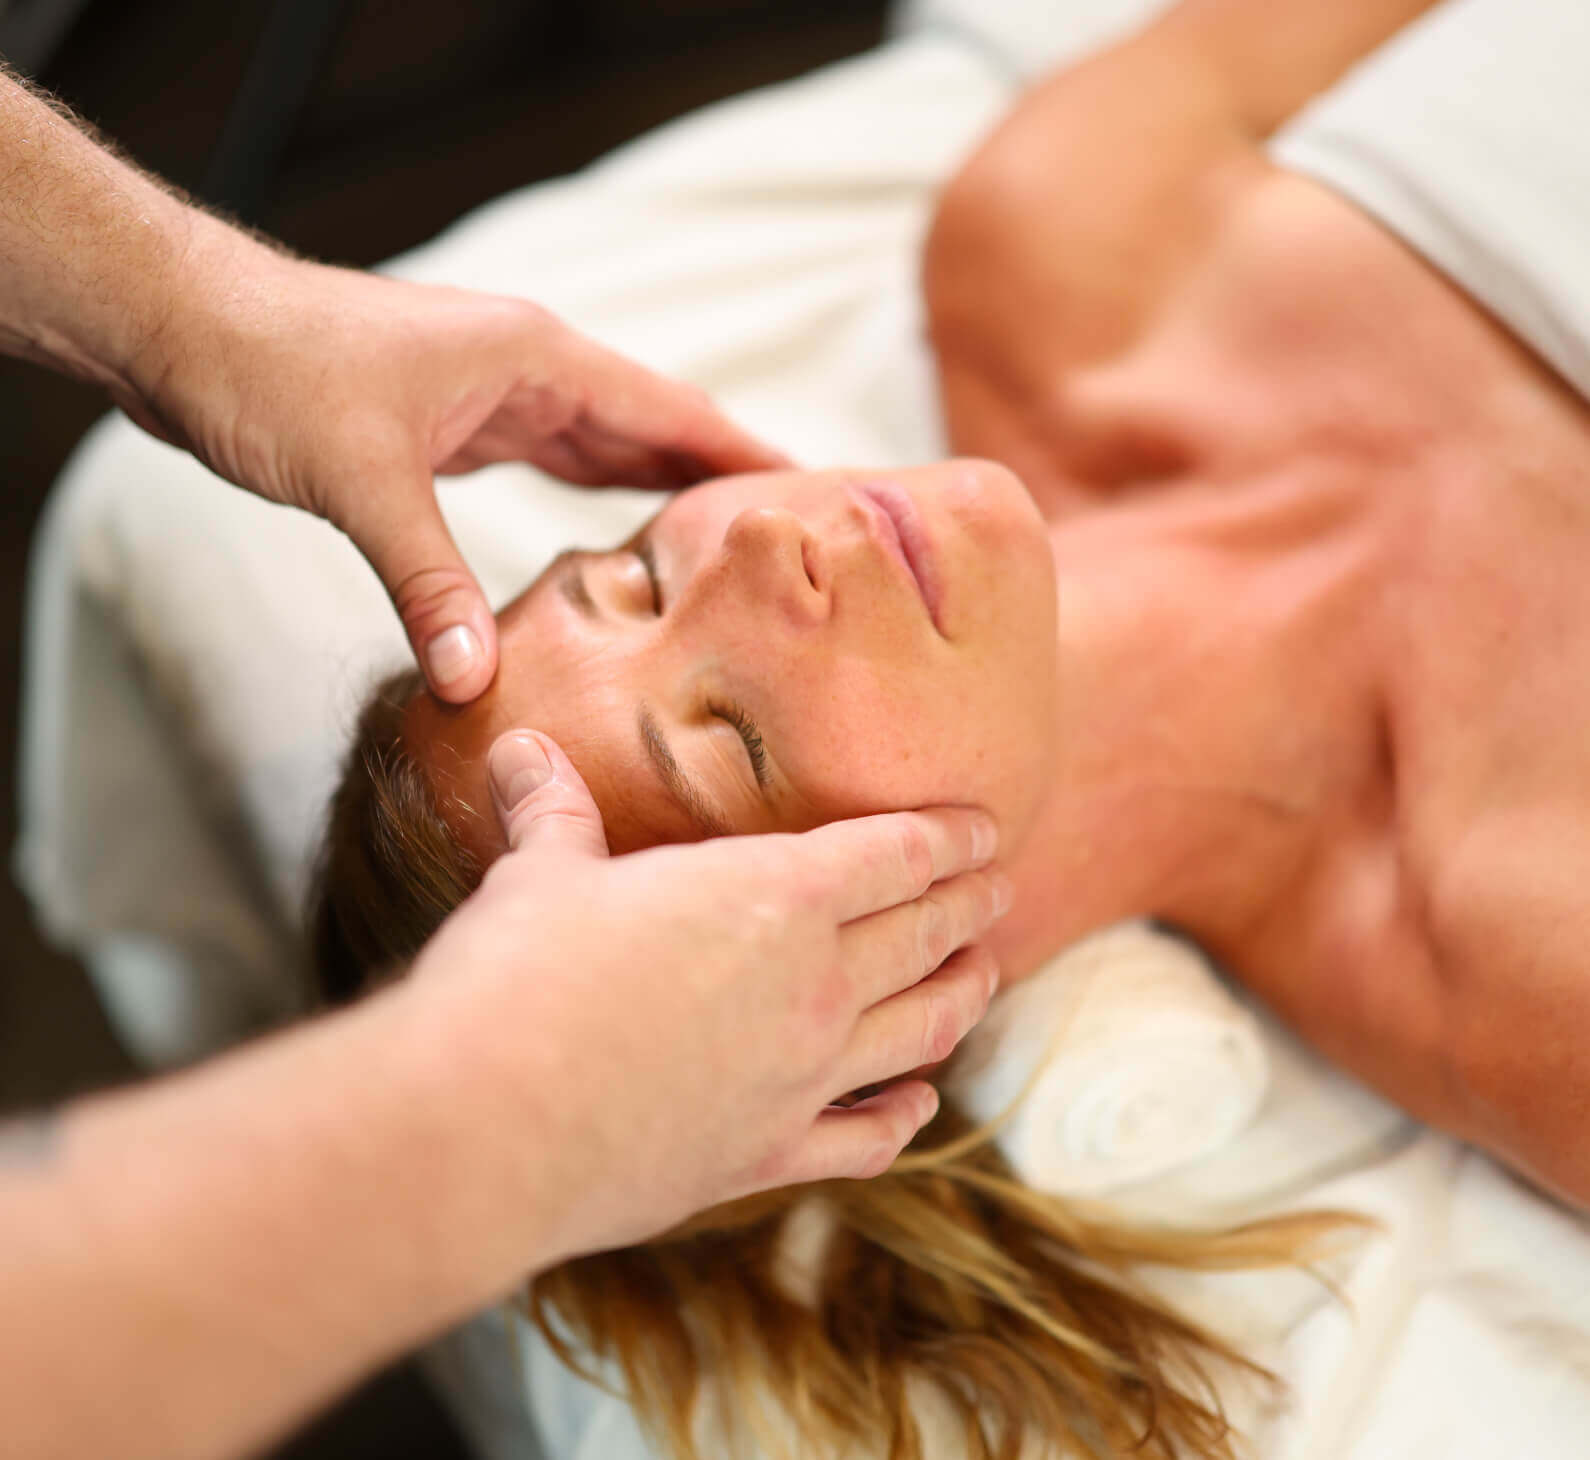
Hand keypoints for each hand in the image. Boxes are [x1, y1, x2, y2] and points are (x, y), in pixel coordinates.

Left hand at [122, 231, 785, 701]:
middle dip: (720, 479)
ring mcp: (492, 394)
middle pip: (652, 430)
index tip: (818, 489)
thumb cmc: (273, 370)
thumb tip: (477, 681)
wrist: (182, 328)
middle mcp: (528, 370)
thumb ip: (429, 581)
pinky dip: (591, 495)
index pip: (671, 412)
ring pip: (602, 446)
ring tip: (725, 546)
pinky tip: (612, 533)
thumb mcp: (361, 479)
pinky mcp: (452, 426)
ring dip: (660, 489)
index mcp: (535, 359)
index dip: (746, 452)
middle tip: (788, 539)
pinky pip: (549, 461)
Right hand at [403, 730, 1008, 1263]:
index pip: (894, 854)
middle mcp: (813, 986)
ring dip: (962, 996)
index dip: (947, 836)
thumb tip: (520, 748)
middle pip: (923, 936)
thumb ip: (551, 811)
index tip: (983, 827)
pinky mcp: (766, 1157)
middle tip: (1000, 888)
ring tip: (986, 975)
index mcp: (774, 896)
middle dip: (970, 905)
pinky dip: (903, 1117)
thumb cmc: (518, 980)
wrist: (492, 1127)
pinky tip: (919, 1104)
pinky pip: (865, 1138)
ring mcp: (801, 1078)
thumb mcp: (539, 874)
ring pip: (919, 1031)